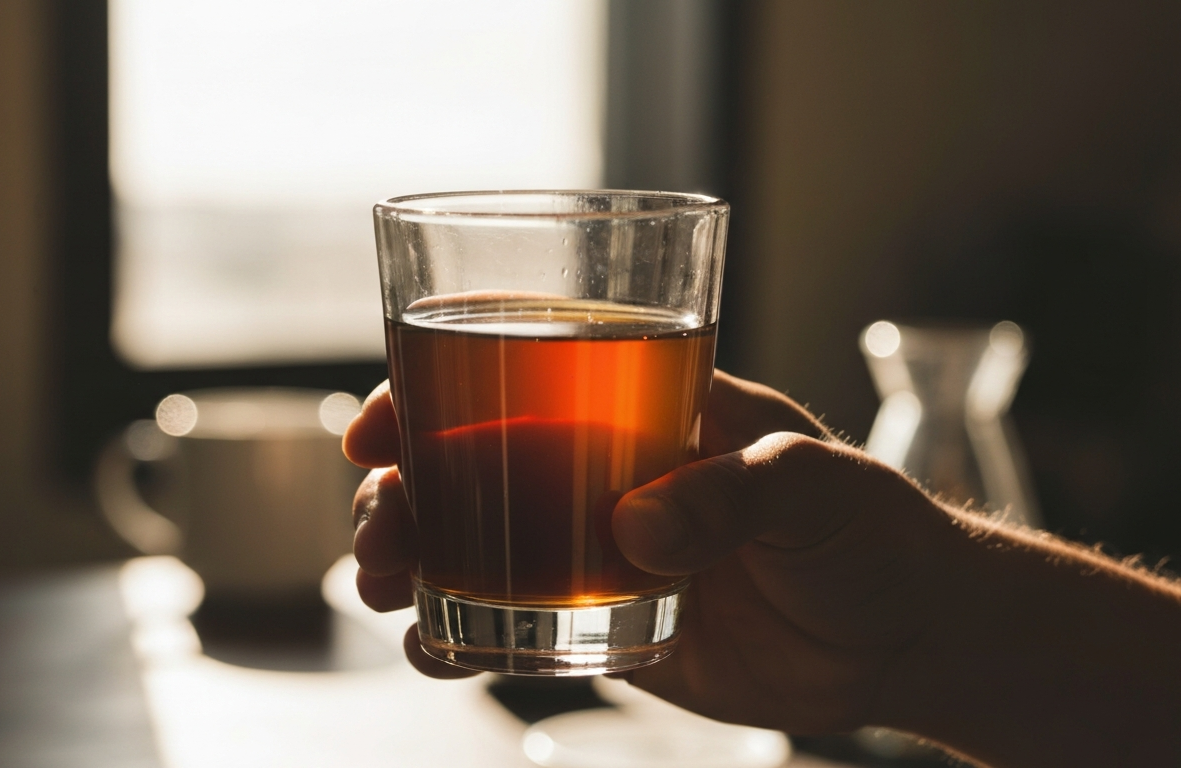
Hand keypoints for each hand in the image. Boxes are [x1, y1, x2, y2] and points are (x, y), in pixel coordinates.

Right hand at [343, 370, 954, 730]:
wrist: (906, 635)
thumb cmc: (872, 529)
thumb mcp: (812, 488)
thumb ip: (731, 496)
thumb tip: (635, 529)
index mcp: (642, 403)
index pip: (516, 370)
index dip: (429, 387)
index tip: (377, 425)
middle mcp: (602, 470)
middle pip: (467, 462)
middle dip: (400, 489)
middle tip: (380, 533)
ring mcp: (595, 549)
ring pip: (472, 543)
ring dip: (411, 558)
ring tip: (385, 587)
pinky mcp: (604, 623)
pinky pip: (511, 626)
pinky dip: (458, 638)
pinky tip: (433, 651)